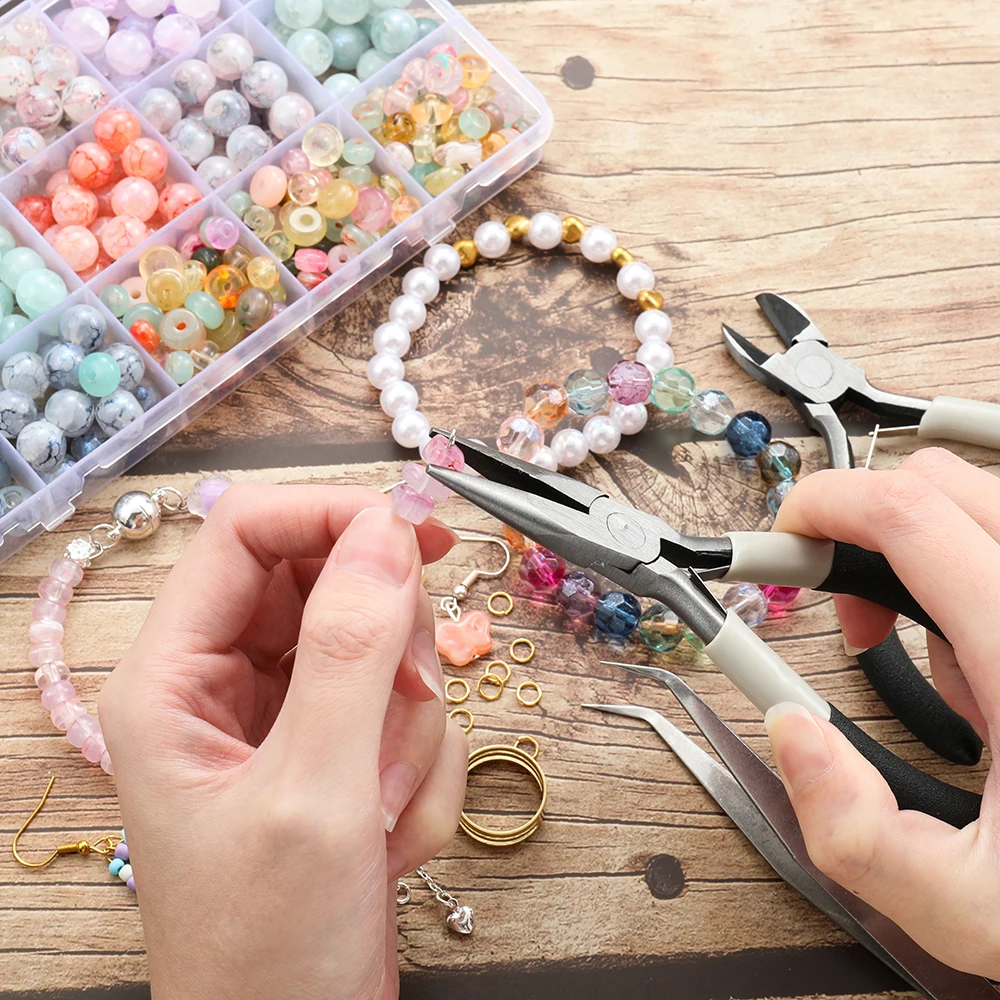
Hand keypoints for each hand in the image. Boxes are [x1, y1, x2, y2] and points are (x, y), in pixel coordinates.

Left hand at [99, 484, 467, 999]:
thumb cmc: (267, 952)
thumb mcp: (313, 796)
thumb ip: (349, 652)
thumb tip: (387, 533)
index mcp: (174, 677)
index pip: (249, 532)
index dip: (336, 514)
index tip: (422, 534)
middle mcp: (225, 685)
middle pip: (327, 581)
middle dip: (389, 637)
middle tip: (414, 692)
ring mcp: (285, 719)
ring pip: (380, 647)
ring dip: (408, 723)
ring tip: (384, 806)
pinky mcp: (336, 753)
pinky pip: (405, 709)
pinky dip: (420, 766)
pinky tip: (389, 836)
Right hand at [766, 448, 999, 974]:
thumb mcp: (962, 909)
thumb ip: (853, 830)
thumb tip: (792, 730)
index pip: (908, 515)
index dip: (824, 507)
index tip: (781, 544)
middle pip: (942, 486)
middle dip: (860, 527)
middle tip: (839, 606)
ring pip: (976, 515)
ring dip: (914, 565)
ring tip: (918, 662)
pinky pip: (998, 560)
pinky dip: (964, 590)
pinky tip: (976, 676)